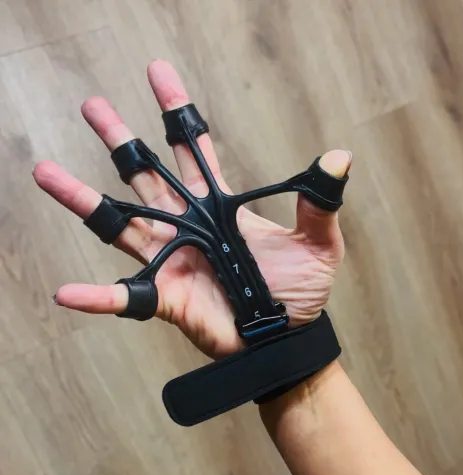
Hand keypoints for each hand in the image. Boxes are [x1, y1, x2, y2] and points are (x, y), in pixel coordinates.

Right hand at [33, 60, 350, 359]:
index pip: (194, 150)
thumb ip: (319, 203)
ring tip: (47, 173)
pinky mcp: (166, 300)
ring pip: (120, 225)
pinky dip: (96, 296)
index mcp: (221, 208)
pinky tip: (66, 292)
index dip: (176, 113)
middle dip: (120, 142)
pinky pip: (123, 297)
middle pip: (147, 176)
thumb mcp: (318, 243)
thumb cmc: (302, 291)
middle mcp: (189, 227)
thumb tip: (340, 157)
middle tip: (92, 106)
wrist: (286, 337)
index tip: (159, 74)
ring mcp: (173, 261)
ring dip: (84, 201)